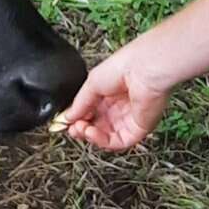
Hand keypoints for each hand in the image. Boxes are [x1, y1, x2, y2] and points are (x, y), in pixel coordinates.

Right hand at [55, 39, 175, 150]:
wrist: (144, 69)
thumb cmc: (123, 67)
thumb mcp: (91, 83)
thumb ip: (79, 103)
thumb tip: (67, 117)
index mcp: (108, 94)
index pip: (90, 113)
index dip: (77, 119)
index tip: (65, 121)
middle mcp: (118, 107)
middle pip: (97, 127)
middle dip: (81, 129)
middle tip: (73, 127)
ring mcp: (128, 119)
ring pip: (106, 137)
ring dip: (90, 136)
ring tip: (81, 129)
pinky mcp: (138, 129)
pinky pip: (118, 142)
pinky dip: (102, 141)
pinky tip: (91, 133)